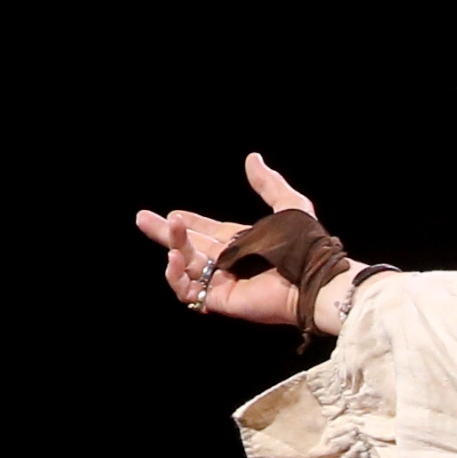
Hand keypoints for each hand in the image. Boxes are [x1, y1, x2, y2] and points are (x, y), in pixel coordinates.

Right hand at [133, 154, 340, 330]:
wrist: (314, 277)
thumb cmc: (305, 244)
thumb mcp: (288, 204)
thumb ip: (268, 184)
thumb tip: (253, 158)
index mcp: (241, 242)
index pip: (207, 232)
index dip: (189, 223)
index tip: (174, 212)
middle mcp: (229, 262)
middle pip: (188, 247)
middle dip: (165, 233)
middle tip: (142, 218)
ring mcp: (223, 282)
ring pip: (185, 267)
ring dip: (172, 246)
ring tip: (169, 227)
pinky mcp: (220, 299)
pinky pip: (189, 292)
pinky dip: (176, 276)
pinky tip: (174, 257)